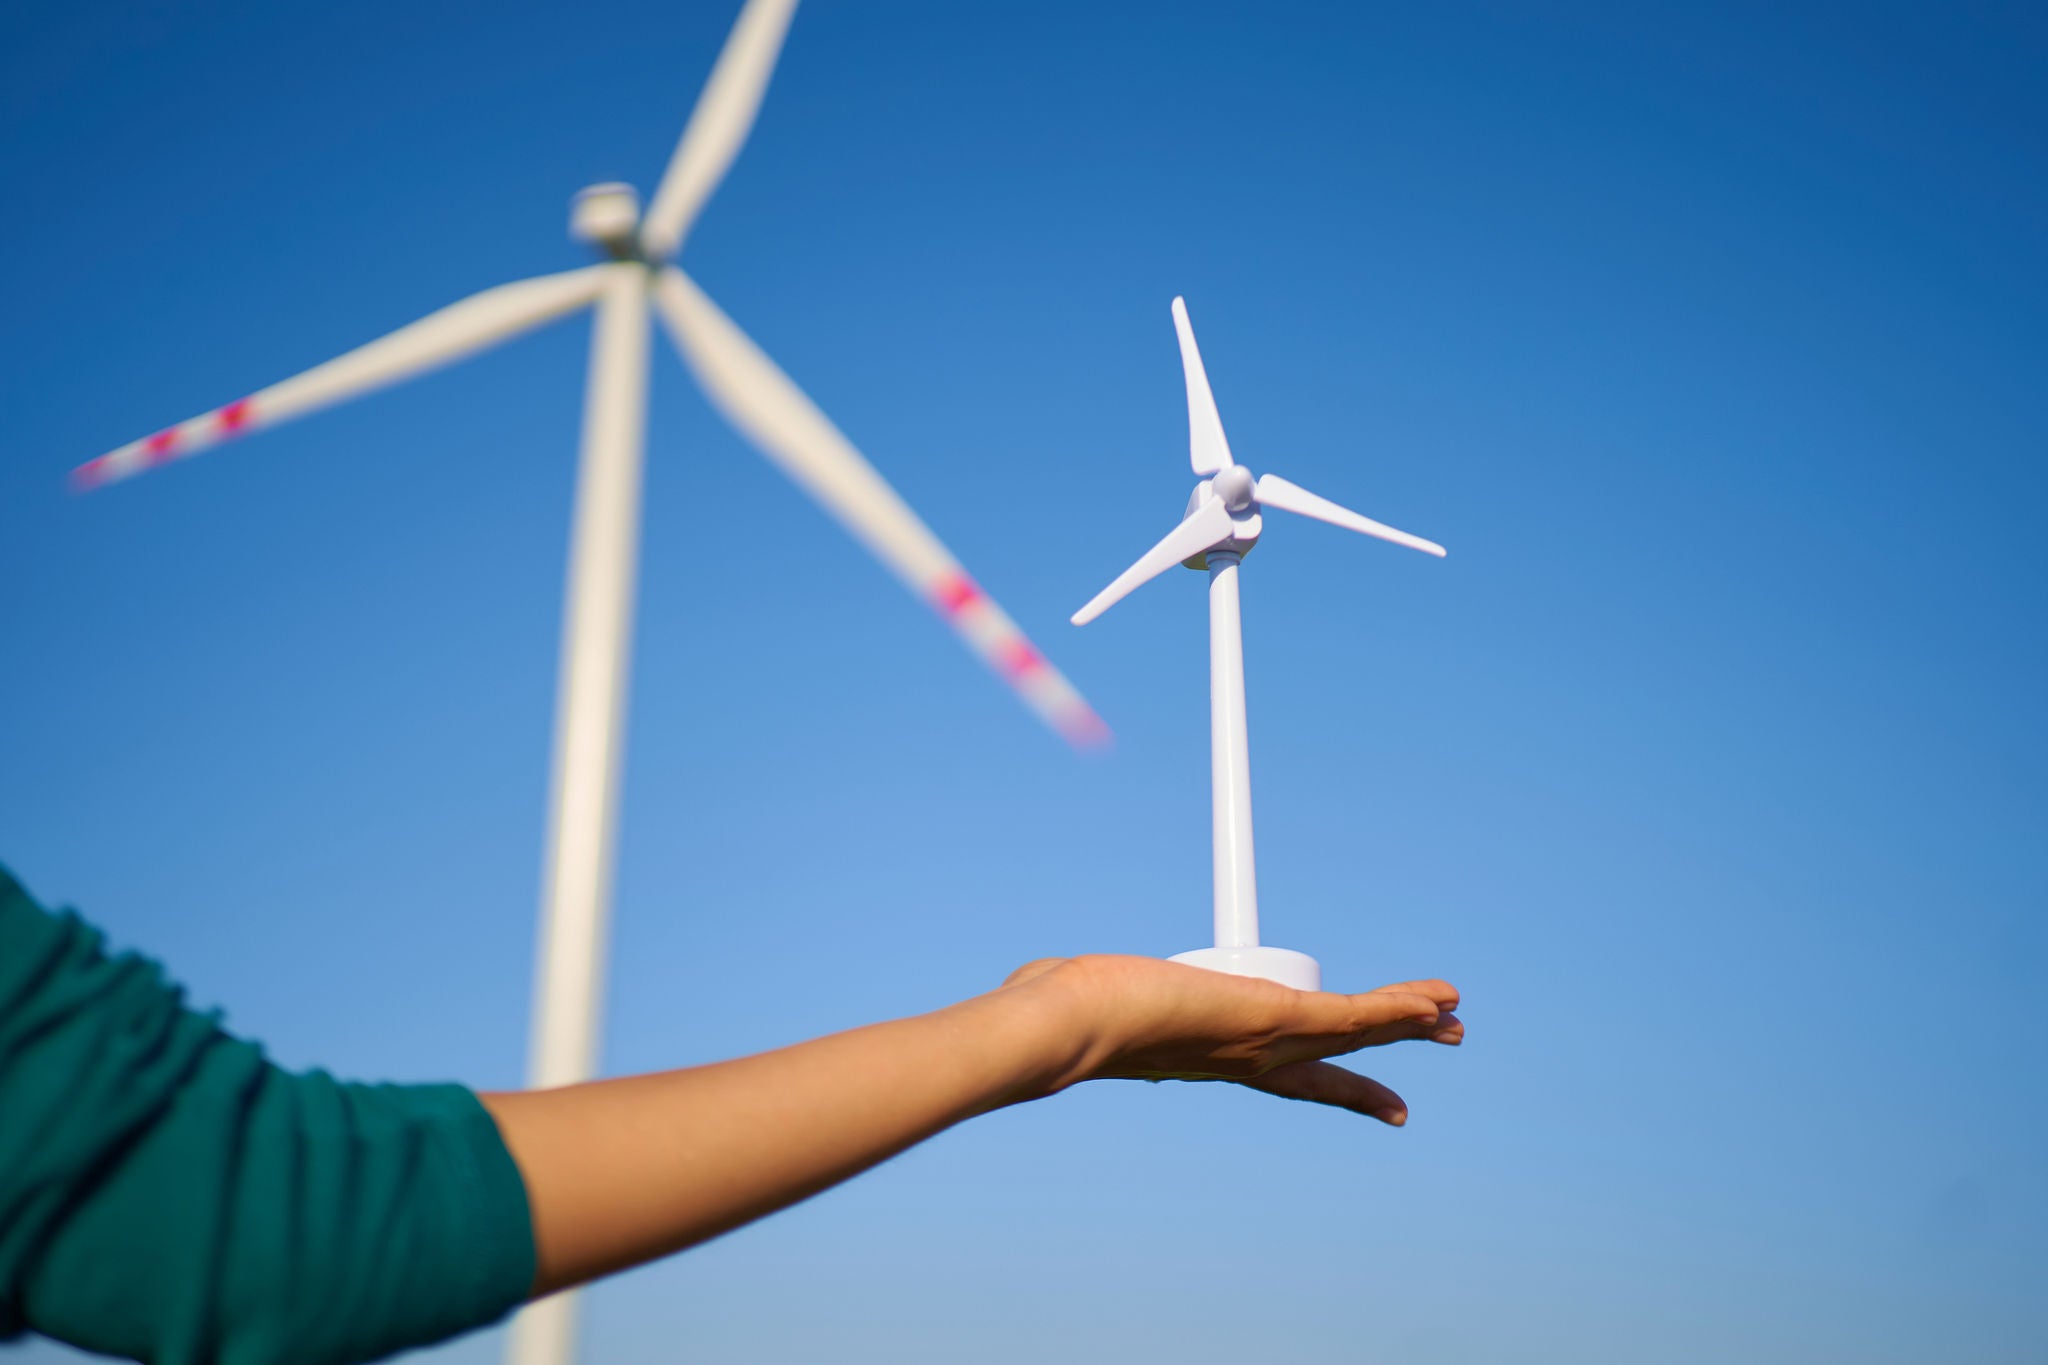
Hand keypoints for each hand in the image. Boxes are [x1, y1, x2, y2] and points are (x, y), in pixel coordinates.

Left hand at [997, 955, 1460, 1125]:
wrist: (1070, 1023)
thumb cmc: (1063, 1014)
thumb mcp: (1087, 999)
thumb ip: (1076, 991)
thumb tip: (1038, 977)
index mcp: (1215, 1057)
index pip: (1291, 1075)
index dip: (1337, 1084)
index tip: (1376, 1101)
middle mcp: (1248, 1059)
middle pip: (1338, 1059)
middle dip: (1391, 1056)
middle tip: (1441, 1047)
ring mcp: (1267, 1042)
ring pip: (1355, 1031)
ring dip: (1408, 1021)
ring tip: (1455, 1016)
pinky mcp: (1276, 1017)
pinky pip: (1353, 1014)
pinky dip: (1399, 1007)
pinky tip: (1437, 1000)